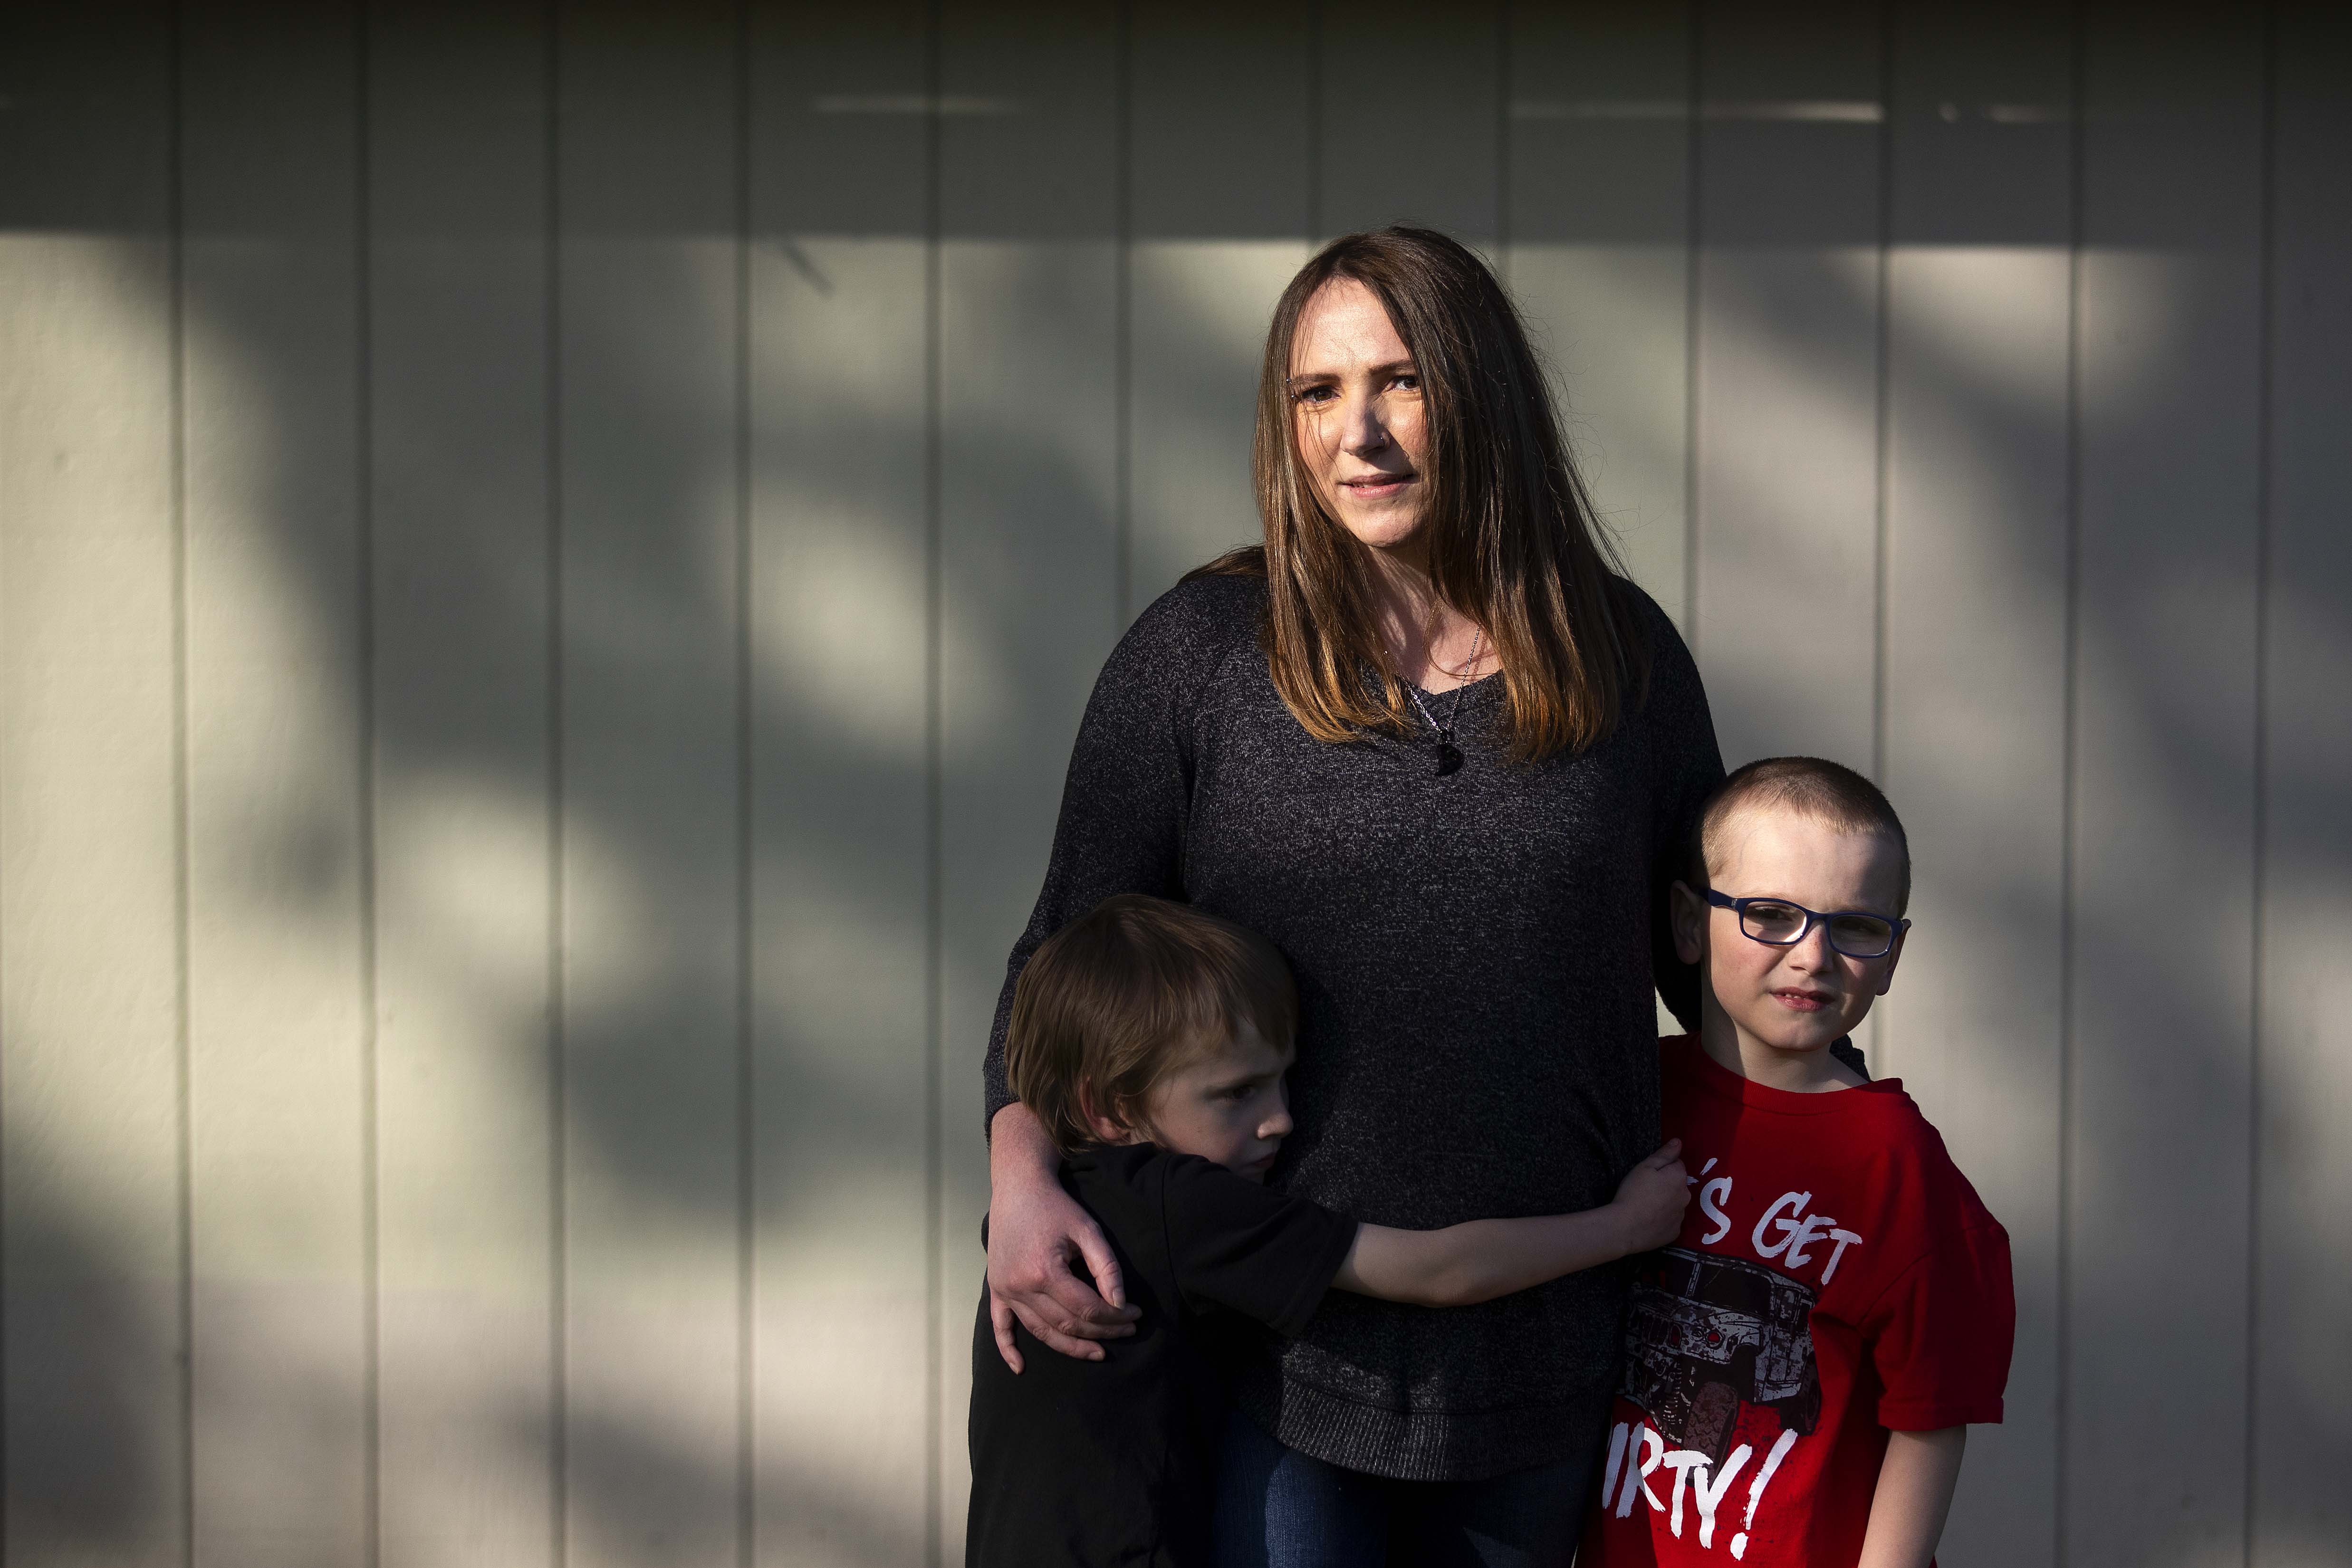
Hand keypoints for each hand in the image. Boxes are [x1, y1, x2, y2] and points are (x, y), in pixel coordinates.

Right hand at [986, 1106, 1139, 1371]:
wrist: (1017, 1188)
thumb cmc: (1056, 1206)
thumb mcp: (1088, 1229)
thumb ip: (1106, 1267)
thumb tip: (1121, 1303)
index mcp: (1044, 1272)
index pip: (1086, 1309)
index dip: (1115, 1317)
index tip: (1136, 1315)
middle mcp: (1020, 1287)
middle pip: (1066, 1324)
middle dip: (1100, 1333)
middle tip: (1126, 1332)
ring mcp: (1005, 1290)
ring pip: (1041, 1332)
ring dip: (1070, 1347)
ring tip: (1098, 1352)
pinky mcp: (997, 1289)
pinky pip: (999, 1326)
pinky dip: (1008, 1349)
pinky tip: (1020, 1367)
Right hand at [1610, 1139, 1691, 1252]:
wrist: (1625, 1228)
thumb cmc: (1633, 1192)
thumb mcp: (1645, 1167)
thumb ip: (1664, 1154)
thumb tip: (1679, 1142)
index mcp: (1679, 1177)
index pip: (1677, 1165)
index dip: (1663, 1168)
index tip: (1649, 1174)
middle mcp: (1686, 1196)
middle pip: (1678, 1185)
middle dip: (1667, 1185)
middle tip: (1646, 1190)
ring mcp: (1681, 1216)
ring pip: (1675, 1204)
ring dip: (1666, 1203)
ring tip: (1646, 1207)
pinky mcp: (1675, 1232)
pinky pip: (1671, 1221)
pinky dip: (1663, 1220)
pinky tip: (1649, 1221)